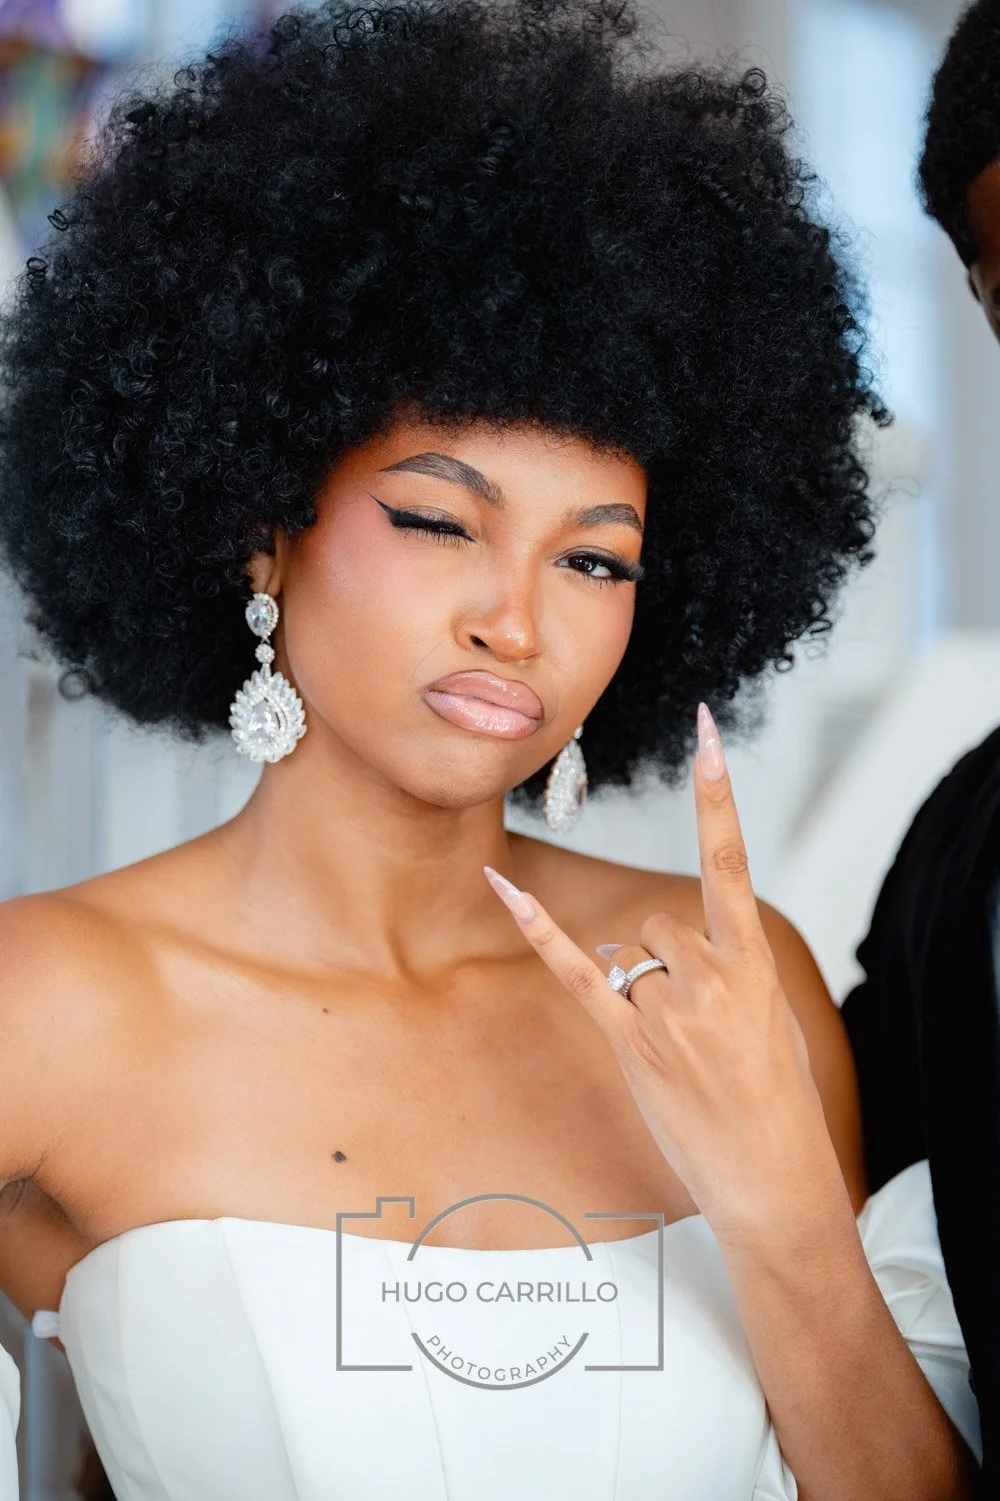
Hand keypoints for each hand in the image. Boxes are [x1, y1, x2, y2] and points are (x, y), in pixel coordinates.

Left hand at [484, 703, 844, 1250]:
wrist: (774, 1178)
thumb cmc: (777, 1098)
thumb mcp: (769, 1018)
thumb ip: (720, 969)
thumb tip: (650, 950)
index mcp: (754, 961)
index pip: (731, 858)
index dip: (717, 793)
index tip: (705, 734)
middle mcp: (708, 975)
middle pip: (657, 922)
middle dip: (666, 961)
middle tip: (699, 1028)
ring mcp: (667, 1010)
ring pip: (628, 957)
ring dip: (642, 992)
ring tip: (681, 1053)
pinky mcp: (630, 1043)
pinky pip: (575, 972)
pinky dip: (538, 928)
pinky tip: (503, 886)